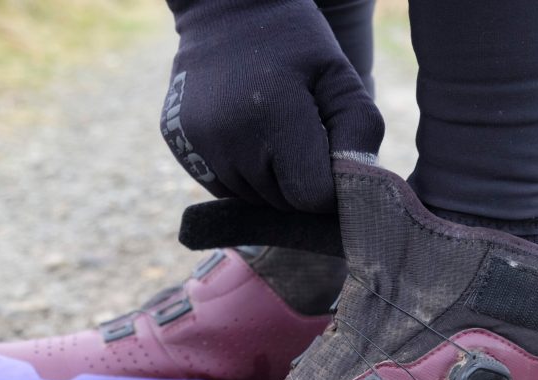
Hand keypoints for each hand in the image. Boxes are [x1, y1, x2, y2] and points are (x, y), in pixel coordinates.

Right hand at [161, 0, 383, 212]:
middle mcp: (228, 139)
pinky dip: (242, 175)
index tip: (330, 158)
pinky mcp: (178, 146)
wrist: (227, 12)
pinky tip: (247, 136)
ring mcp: (197, 144)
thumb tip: (358, 192)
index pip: (311, 195)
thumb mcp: (339, 77)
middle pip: (282, 202)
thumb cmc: (296, 46)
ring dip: (270, 181)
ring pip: (252, 200)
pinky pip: (223, 188)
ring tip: (273, 134)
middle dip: (299, 182)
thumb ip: (359, 133)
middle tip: (301, 138)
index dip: (329, 185)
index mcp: (274, 118)